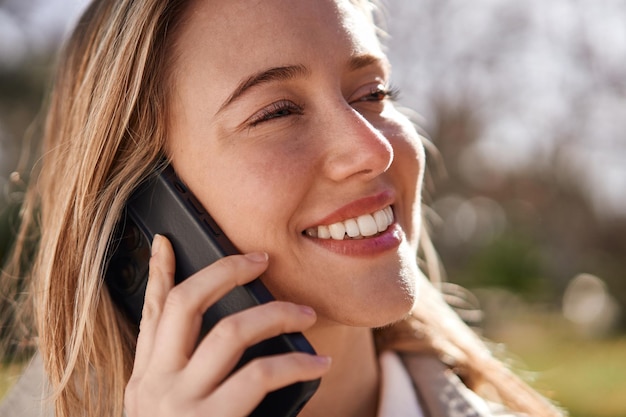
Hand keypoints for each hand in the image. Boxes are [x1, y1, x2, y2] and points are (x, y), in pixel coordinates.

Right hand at [124, 234, 329, 416]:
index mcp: (145, 378)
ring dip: (273, 314)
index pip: (150, 312)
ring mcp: (180, 405)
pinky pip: (259, 376)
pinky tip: (317, 362)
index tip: (167, 240)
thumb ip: (184, 374)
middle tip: (260, 259)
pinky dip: (294, 362)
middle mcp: (156, 385)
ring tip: (304, 312)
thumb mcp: (167, 411)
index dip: (157, 272)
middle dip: (225, 272)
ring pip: (229, 333)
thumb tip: (226, 338)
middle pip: (185, 305)